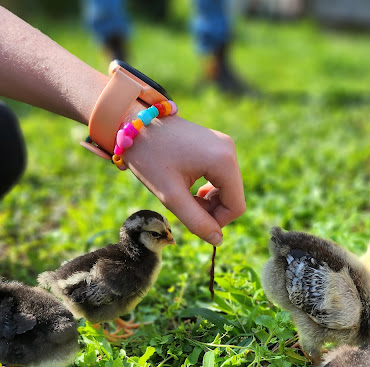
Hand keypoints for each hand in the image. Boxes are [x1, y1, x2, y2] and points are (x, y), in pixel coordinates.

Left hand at [124, 114, 244, 245]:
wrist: (133, 122)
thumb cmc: (149, 157)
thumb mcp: (171, 196)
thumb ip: (196, 222)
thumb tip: (217, 241)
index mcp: (224, 161)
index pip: (236, 206)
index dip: (218, 222)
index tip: (193, 221)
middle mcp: (229, 150)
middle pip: (233, 197)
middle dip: (211, 211)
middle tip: (183, 208)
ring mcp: (224, 146)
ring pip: (227, 189)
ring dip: (207, 201)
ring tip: (183, 197)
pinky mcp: (216, 145)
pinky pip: (221, 177)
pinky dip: (207, 188)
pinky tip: (187, 186)